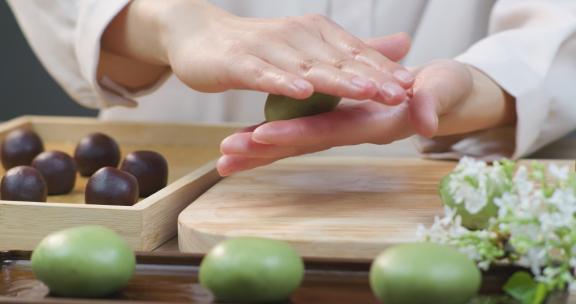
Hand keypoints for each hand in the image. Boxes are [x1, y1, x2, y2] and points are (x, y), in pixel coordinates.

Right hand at [101, 0, 413, 103]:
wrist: (200, 37)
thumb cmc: (258, 48)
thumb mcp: (309, 47)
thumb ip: (352, 50)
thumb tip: (403, 45)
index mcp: (317, 35)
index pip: (356, 54)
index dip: (385, 69)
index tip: (415, 85)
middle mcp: (297, 37)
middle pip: (339, 60)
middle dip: (372, 76)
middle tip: (403, 92)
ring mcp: (269, 49)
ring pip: (308, 66)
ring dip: (338, 79)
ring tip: (366, 91)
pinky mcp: (241, 63)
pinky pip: (265, 74)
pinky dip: (283, 82)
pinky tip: (302, 92)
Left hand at [217, 59, 515, 175]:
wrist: (447, 94)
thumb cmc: (447, 89)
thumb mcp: (445, 90)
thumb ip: (433, 101)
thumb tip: (426, 121)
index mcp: (372, 122)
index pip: (328, 130)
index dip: (296, 132)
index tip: (262, 135)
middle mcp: (352, 130)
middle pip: (302, 143)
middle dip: (263, 149)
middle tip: (226, 155)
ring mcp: (343, 128)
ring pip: (296, 141)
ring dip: (259, 149)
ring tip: (224, 156)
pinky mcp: (339, 122)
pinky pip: (302, 131)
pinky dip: (273, 138)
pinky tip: (247, 142)